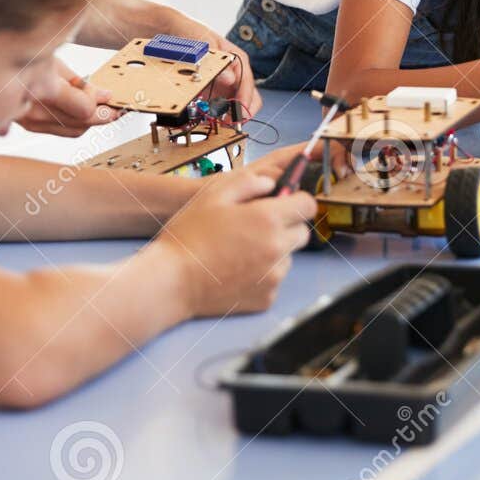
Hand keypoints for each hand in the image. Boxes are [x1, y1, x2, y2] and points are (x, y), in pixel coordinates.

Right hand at [17, 58, 123, 136]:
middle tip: (116, 108)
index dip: (102, 103)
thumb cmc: (21, 57)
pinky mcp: (29, 127)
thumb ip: (79, 83)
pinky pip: (62, 131)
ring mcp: (29, 121)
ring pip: (74, 131)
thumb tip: (104, 95)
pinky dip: (78, 123)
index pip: (83, 109)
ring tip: (105, 109)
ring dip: (92, 122)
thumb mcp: (52, 61)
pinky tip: (84, 111)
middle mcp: (32, 110)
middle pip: (81, 123)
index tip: (111, 96)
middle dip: (103, 116)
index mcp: (39, 88)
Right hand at [154, 165, 311, 316]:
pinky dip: (262, 275)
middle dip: (286, 227)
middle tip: (257, 228)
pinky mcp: (266, 298)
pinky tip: (237, 271)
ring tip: (240, 251)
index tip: (282, 204)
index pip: (308, 205)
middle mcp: (278, 248)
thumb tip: (272, 183)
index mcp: (269, 218)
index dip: (296, 201)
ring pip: (288, 257)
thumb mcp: (213, 195)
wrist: (171, 281)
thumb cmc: (189, 235)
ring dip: (274, 252)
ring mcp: (274, 276)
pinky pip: (274, 281)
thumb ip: (248, 182)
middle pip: (302, 233)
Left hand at [155, 12, 260, 119]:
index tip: (239, 114)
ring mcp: (224, 83)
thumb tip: (229, 78)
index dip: (245, 100)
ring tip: (216, 123)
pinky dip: (215, 114)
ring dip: (228, 115)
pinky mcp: (213, 91)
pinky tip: (206, 118)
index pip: (248, 82)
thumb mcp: (202, 44)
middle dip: (242, 112)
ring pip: (235, 105)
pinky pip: (219, 107)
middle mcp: (234, 72)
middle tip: (230, 123)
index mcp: (237, 59)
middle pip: (249, 96)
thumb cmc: (190, 34)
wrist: (172, 32)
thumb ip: (215, 62)